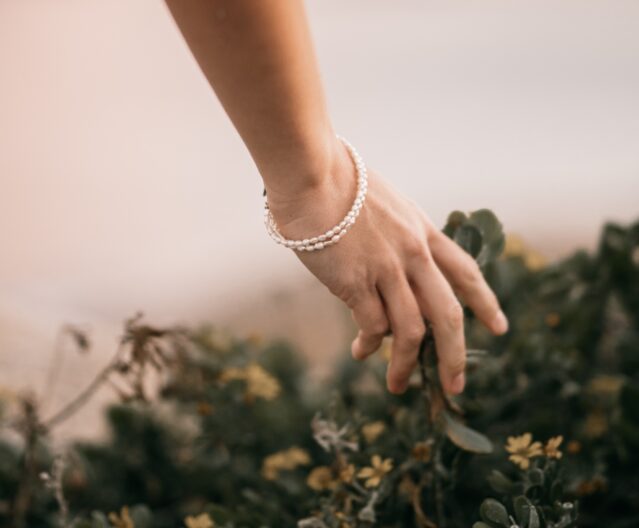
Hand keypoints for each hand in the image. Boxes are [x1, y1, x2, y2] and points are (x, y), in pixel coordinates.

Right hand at [265, 137, 507, 394]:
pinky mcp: (356, 282)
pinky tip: (361, 351)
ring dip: (406, 365)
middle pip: (448, 314)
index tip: (499, 328)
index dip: (485, 302)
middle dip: (456, 355)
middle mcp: (414, 253)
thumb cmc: (340, 185)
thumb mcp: (387, 207)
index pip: (466, 272)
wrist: (312, 175)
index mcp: (424, 232)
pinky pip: (372, 326)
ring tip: (398, 385)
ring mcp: (387, 269)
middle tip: (456, 384)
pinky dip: (369, 344)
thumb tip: (393, 279)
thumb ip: (398, 240)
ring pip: (411, 331)